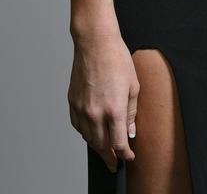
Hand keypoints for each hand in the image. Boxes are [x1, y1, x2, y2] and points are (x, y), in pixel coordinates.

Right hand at [68, 31, 139, 171]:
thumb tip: (130, 132)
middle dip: (109, 157)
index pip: (118, 143)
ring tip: (104, 150)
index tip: (128, 157)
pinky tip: (91, 132)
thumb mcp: (133, 86)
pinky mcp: (72, 103)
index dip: (124, 154)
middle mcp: (95, 113)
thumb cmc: (117, 59)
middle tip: (114, 163)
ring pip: (88, 138)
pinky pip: (78, 126)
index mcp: (114, 110)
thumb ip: (131, 112)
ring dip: (97, 146)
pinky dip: (85, 133)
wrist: (95, 43)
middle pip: (101, 146)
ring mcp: (81, 109)